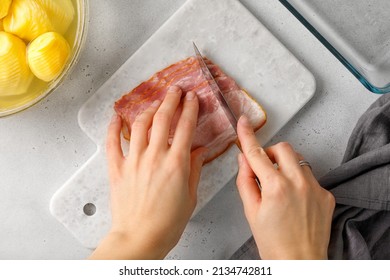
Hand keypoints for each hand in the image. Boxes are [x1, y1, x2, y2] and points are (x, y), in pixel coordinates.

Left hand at [89, 86, 206, 258]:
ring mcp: (133, 161)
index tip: (192, 98)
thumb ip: (194, 170)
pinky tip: (116, 117)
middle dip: (171, 100)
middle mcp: (154, 157)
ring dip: (149, 110)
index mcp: (175, 163)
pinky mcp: (117, 169)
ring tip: (155, 104)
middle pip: (162, 119)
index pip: (184, 127)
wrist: (139, 238)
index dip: (189, 108)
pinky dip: (113, 127)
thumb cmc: (167, 223)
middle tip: (176, 90)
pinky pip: (112, 142)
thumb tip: (199, 150)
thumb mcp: (190, 197)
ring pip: (139, 125)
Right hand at [236, 115, 334, 259]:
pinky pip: (310, 176)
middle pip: (284, 148)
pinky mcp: (326, 195)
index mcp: (275, 187)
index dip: (247, 135)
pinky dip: (299, 181)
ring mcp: (316, 188)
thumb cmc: (273, 243)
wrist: (300, 263)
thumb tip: (244, 159)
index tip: (243, 122)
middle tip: (265, 167)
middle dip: (271, 152)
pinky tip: (295, 199)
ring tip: (280, 186)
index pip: (257, 153)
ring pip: (299, 160)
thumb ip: (245, 181)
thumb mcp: (251, 212)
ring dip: (286, 165)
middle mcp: (299, 183)